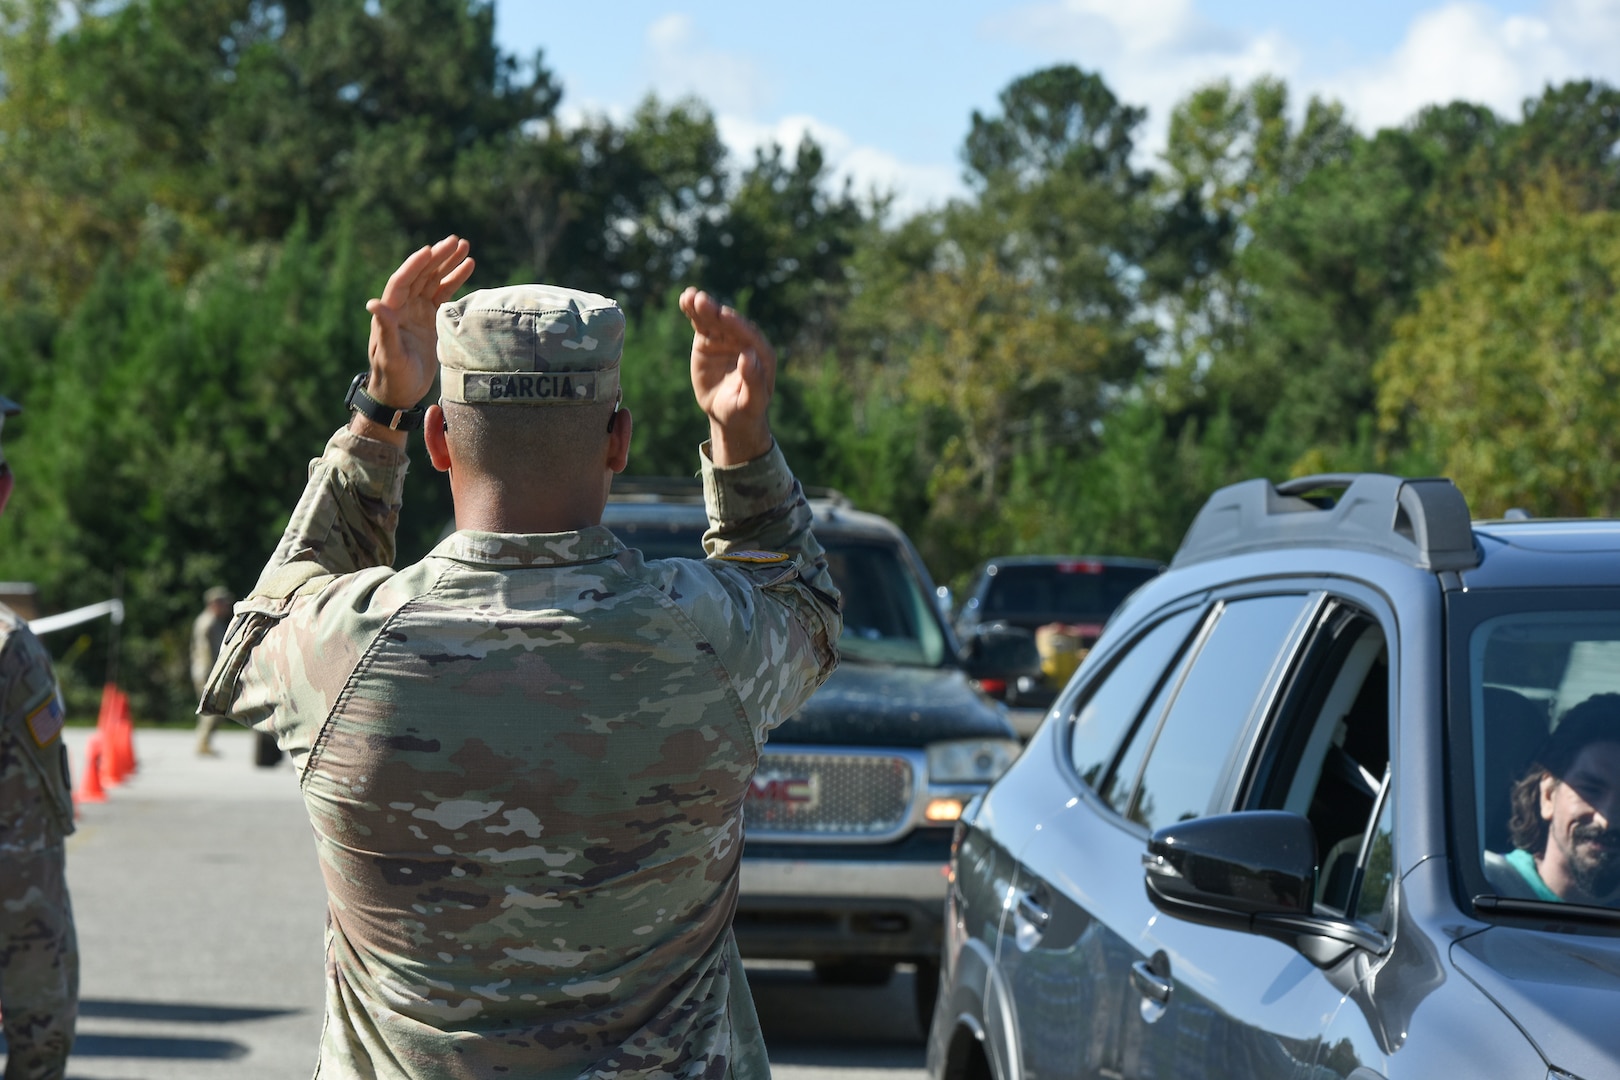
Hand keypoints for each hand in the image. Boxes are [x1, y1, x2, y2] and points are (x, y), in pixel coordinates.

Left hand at [364, 235, 475, 409]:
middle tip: (456, 241)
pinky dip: (455, 279)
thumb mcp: (390, 355)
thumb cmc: (393, 377)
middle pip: (421, 274)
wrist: (400, 392)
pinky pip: (443, 293)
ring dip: (447, 263)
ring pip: (433, 280)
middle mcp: (403, 306)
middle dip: (437, 257)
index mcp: (391, 311)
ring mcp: (418, 310)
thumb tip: (373, 303)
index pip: (402, 281)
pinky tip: (468, 265)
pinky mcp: (431, 318)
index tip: (429, 250)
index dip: (414, 265)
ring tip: (465, 246)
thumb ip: (385, 329)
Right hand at [679, 287, 773, 465]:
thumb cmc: (745, 410)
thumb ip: (754, 380)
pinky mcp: (709, 340)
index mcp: (762, 354)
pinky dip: (693, 312)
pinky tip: (684, 299)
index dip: (736, 325)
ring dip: (703, 307)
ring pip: (714, 319)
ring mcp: (725, 339)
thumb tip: (749, 355)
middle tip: (702, 301)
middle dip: (716, 312)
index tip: (724, 314)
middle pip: (730, 323)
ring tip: (690, 296)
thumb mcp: (752, 401)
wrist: (729, 414)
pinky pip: (701, 323)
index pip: (749, 336)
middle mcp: (744, 341)